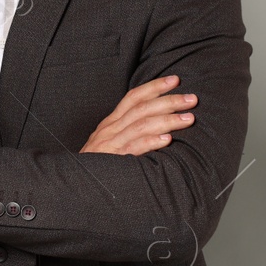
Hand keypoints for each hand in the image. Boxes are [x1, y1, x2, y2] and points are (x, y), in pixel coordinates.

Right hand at [80, 74, 196, 154]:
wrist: (73, 185)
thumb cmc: (97, 165)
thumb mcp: (108, 143)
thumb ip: (128, 133)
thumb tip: (158, 126)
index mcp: (111, 123)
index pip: (133, 97)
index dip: (154, 87)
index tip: (175, 80)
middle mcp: (110, 129)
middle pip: (142, 108)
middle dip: (169, 101)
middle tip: (192, 99)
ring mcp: (111, 144)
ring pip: (141, 125)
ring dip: (167, 120)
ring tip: (189, 119)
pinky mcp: (112, 161)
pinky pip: (133, 148)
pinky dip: (151, 141)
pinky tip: (167, 139)